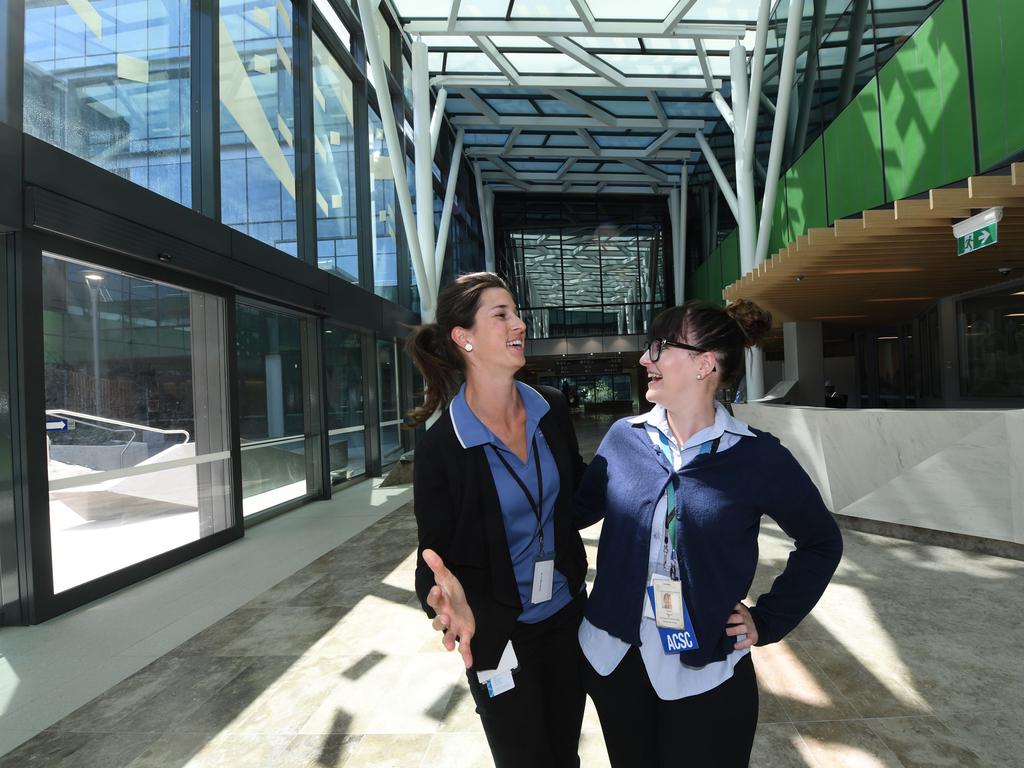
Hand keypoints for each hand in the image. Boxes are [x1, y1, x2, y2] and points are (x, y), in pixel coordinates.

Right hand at [423, 549, 475, 668]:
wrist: (463, 602)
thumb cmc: (452, 591)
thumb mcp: (447, 577)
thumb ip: (438, 566)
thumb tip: (427, 550)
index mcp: (440, 602)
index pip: (433, 600)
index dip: (434, 596)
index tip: (437, 589)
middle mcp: (443, 616)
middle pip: (437, 622)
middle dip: (439, 621)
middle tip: (444, 617)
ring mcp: (453, 627)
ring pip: (447, 636)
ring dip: (448, 640)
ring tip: (450, 645)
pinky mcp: (464, 634)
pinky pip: (463, 646)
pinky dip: (466, 655)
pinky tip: (469, 663)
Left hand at [725, 602, 758, 649]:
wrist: (755, 628)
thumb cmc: (740, 620)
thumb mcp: (737, 613)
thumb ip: (729, 611)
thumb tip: (714, 611)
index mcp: (742, 611)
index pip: (738, 606)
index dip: (732, 607)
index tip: (723, 609)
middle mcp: (746, 619)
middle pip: (740, 617)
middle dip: (731, 620)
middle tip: (721, 623)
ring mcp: (750, 628)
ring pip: (744, 628)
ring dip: (734, 630)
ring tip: (726, 633)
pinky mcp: (753, 637)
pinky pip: (748, 641)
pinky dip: (742, 644)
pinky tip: (734, 646)